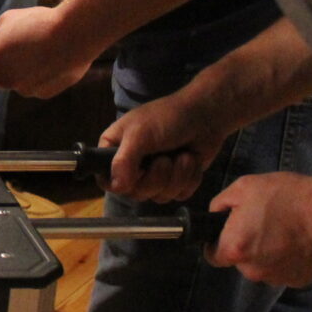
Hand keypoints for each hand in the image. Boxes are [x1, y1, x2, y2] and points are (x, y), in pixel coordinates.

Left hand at [0, 4, 97, 96]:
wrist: (75, 35)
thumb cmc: (39, 23)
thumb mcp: (8, 19)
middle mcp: (5, 80)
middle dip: (3, 67)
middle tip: (18, 49)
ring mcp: (25, 89)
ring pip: (18, 82)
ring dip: (23, 72)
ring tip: (39, 52)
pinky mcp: (44, 94)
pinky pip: (36, 86)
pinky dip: (41, 77)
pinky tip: (51, 60)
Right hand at [99, 92, 224, 203]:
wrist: (205, 115)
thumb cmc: (167, 117)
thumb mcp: (140, 134)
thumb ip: (124, 160)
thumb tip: (116, 187)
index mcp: (114, 152)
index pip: (107, 181)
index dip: (121, 183)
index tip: (136, 174)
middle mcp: (132, 167)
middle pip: (137, 193)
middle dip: (157, 177)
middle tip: (165, 158)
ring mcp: (155, 176)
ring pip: (160, 196)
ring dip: (176, 176)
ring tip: (182, 155)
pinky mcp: (177, 182)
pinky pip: (179, 195)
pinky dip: (189, 179)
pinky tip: (191, 161)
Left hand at [208, 172, 311, 285]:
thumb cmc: (286, 196)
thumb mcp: (243, 187)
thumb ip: (220, 204)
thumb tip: (214, 215)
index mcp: (235, 249)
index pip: (212, 256)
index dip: (217, 243)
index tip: (229, 231)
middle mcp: (253, 271)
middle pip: (240, 261)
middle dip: (246, 245)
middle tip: (262, 222)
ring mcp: (277, 279)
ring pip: (262, 267)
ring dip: (266, 253)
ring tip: (283, 229)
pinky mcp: (298, 281)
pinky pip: (283, 270)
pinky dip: (286, 259)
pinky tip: (297, 240)